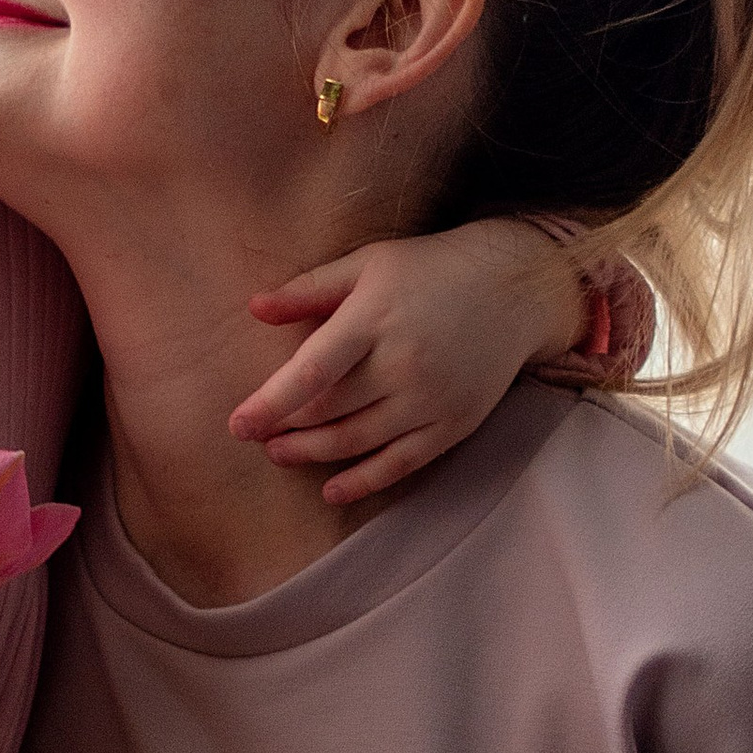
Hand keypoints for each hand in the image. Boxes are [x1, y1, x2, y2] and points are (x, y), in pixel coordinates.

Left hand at [233, 220, 587, 505]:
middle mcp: (403, 364)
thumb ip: (310, 289)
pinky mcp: (453, 424)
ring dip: (312, 454)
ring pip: (358, 442)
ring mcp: (431, 399)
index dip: (272, 402)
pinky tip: (331, 489)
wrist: (515, 288)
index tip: (237, 424)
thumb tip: (254, 308)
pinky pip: (400, 464)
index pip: (313, 371)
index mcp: (375, 318)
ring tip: (281, 454)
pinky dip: (363, 482)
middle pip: (330, 412)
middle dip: (285, 429)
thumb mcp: (368, 263)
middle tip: (257, 434)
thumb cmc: (431, 270)